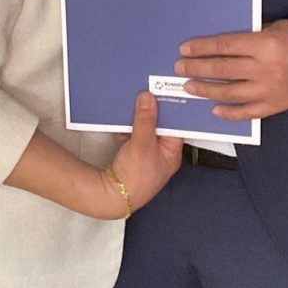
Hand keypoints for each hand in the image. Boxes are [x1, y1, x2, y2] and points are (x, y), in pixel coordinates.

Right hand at [107, 92, 182, 215]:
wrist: (111, 197)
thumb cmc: (135, 179)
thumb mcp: (142, 144)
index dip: (171, 107)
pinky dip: (127, 128)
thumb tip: (148, 97)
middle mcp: (162, 152)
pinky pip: (133, 134)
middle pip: (159, 124)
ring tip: (132, 108)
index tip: (165, 91)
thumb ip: (145, 120)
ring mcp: (146, 153)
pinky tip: (122, 126)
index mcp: (172, 152)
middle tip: (146, 93)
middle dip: (151, 110)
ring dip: (137, 119)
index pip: (176, 124)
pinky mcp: (132, 153)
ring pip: (145, 128)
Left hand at [175, 19, 287, 119]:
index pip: (225, 46)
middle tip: (180, 68)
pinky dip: (229, 112)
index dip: (202, 48)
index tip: (185, 49)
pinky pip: (246, 112)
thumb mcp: (273, 28)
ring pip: (230, 92)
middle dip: (197, 68)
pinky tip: (214, 109)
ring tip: (190, 86)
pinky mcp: (273, 106)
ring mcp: (268, 90)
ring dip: (206, 90)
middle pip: (223, 69)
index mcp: (264, 45)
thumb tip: (217, 44)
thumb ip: (248, 37)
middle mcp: (264, 69)